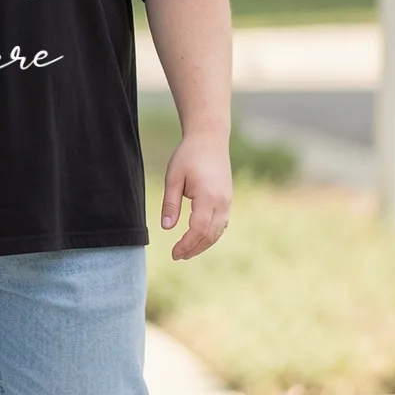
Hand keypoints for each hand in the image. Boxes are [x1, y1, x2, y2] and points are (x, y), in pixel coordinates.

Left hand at [161, 132, 231, 260]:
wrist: (210, 139)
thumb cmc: (188, 155)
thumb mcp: (173, 178)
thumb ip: (170, 203)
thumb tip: (166, 228)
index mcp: (208, 196)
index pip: (198, 229)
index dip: (186, 244)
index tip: (174, 253)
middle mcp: (222, 201)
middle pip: (210, 235)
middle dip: (194, 249)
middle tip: (177, 256)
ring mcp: (227, 201)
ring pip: (218, 231)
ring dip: (203, 244)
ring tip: (186, 252)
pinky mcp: (228, 199)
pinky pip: (222, 223)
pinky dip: (211, 235)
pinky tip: (198, 238)